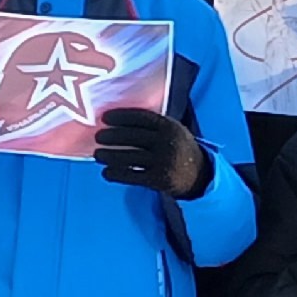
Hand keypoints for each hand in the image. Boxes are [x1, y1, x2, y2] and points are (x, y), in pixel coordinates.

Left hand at [94, 107, 211, 198]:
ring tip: (98, 155)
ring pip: (129, 157)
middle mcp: (167, 142)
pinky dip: (117, 174)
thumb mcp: (172, 131)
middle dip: (111, 136)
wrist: (199, 174)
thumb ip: (152, 125)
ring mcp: (163, 162)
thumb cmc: (177, 147)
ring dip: (109, 156)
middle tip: (98, 137)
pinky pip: (132, 176)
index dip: (121, 117)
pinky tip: (107, 172)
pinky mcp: (159, 179)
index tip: (105, 118)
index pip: (141, 118)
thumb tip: (117, 121)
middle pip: (132, 137)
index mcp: (169, 126)